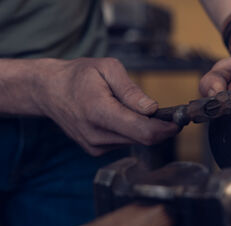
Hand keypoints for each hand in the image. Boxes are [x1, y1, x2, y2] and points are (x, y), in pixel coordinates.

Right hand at [37, 58, 178, 155]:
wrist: (50, 91)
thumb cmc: (78, 76)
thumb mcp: (107, 69)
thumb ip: (131, 91)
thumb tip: (152, 109)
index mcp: (99, 112)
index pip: (142, 132)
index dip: (165, 130)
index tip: (178, 122)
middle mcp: (96, 135)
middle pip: (142, 139)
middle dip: (158, 128)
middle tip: (165, 113)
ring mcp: (95, 146)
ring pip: (134, 142)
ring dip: (143, 129)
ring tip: (136, 109)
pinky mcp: (95, 149)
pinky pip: (123, 142)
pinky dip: (130, 131)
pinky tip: (121, 117)